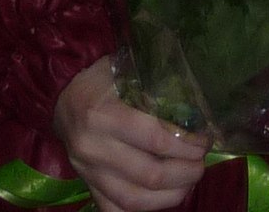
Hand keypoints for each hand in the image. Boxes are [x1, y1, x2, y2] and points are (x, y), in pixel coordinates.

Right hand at [51, 58, 208, 211]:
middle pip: (150, 174)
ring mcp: (88, 172)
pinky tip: (164, 195)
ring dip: (171, 195)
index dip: (187, 144)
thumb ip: (158, 87)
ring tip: (190, 181)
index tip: (204, 140)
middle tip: (201, 162)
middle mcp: (93, 148)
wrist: (64, 99)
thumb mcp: (128, 71)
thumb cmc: (102, 80)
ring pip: (135, 200)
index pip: (155, 139)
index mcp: (103, 114)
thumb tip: (200, 107)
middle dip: (186, 172)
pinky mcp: (87, 186)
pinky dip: (145, 208)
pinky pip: (116, 210)